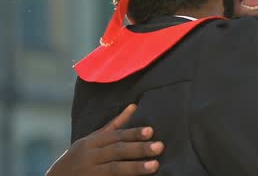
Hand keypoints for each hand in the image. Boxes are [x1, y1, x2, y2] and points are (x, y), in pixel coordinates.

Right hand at [46, 104, 164, 175]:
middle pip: (117, 151)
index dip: (133, 133)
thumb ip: (114, 125)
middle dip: (139, 149)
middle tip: (160, 146)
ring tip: (155, 165)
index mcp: (91, 142)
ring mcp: (91, 173)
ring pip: (115, 169)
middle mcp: (90, 156)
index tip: (151, 131)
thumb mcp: (93, 139)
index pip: (116, 136)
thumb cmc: (80, 156)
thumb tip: (134, 106)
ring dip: (136, 167)